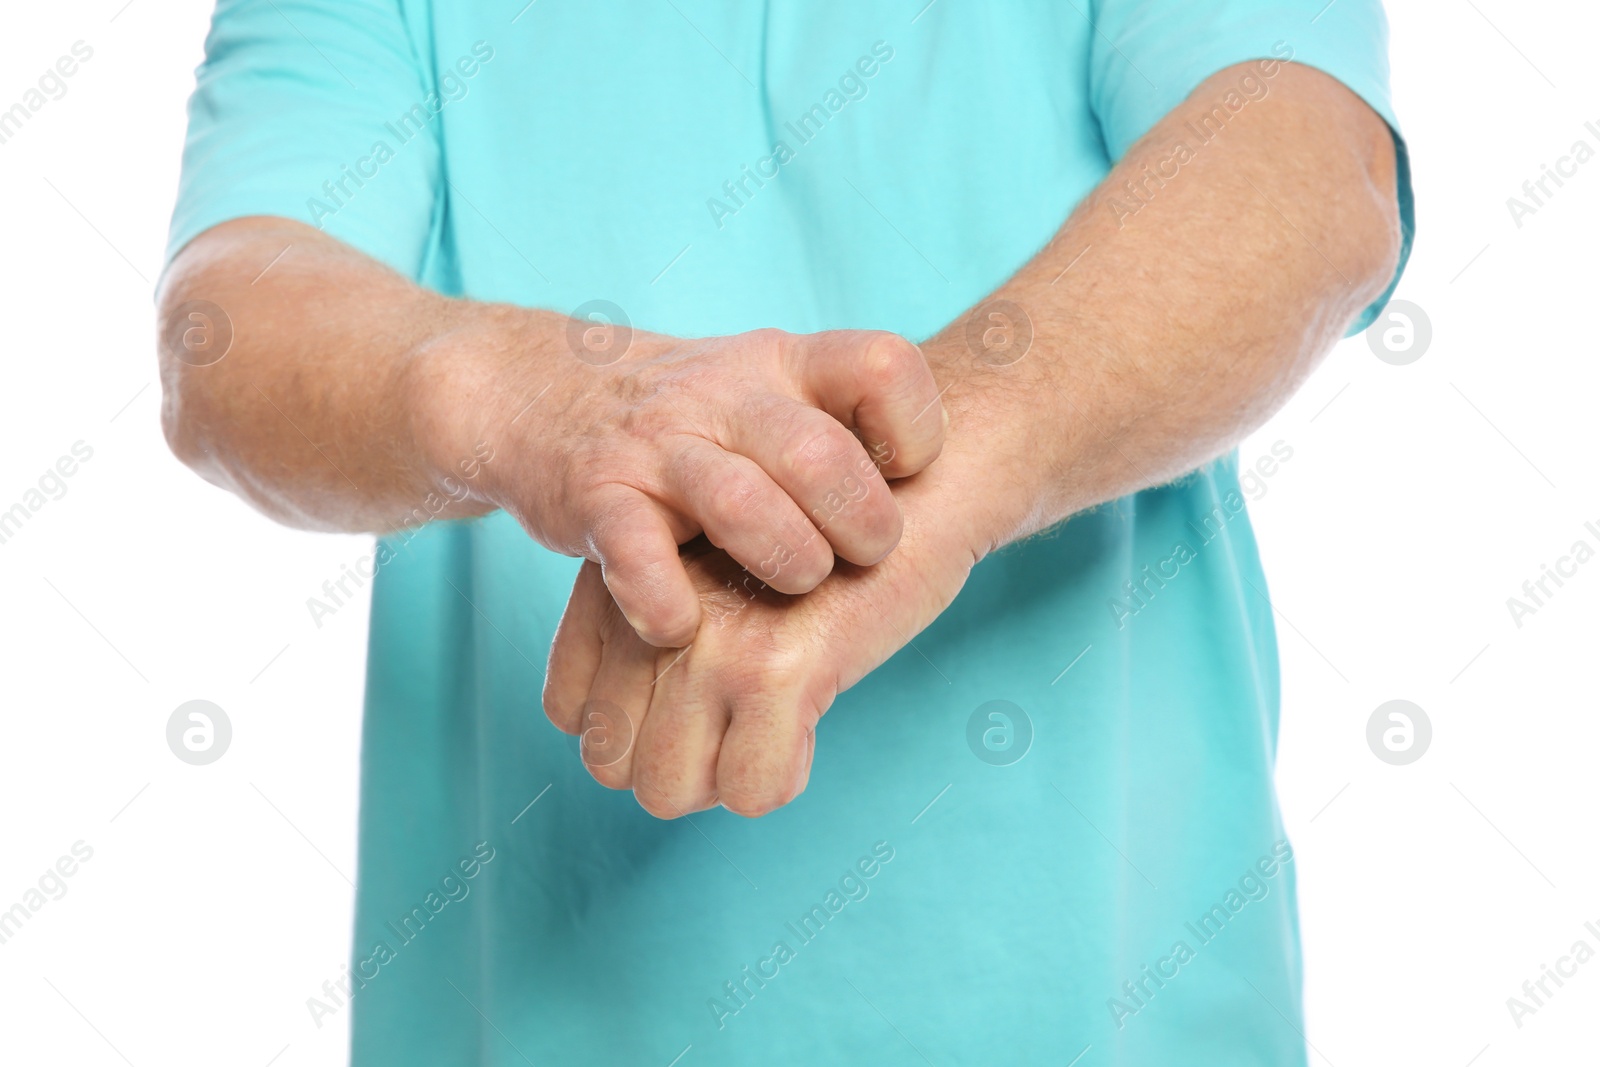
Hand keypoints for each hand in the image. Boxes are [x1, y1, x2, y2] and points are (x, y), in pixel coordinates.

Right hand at [414, 318, 945, 646]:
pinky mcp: (595, 495)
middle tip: (858, 558)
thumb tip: (948, 488)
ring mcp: (657, 444)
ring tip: (791, 587)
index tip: (907, 472)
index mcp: (782, 362)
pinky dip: (667, 602)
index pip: (882, 365)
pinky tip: (683, 623)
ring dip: (785, 561)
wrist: (538, 391)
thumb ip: (844, 425)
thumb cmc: (690, 416)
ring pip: (740, 504)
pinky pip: (637, 553)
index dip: (914, 429)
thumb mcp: (769, 388)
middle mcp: (724, 394)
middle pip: (819, 454)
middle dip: (860, 525)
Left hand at [541, 459, 981, 817]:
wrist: (918, 486)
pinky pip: (752, 790)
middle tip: (747, 726)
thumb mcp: (711, 564)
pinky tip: (811, 724)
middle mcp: (646, 612)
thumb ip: (652, 632)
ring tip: (777, 726)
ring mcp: (706, 643)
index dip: (636, 733)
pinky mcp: (775, 668)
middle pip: (614, 765)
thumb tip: (619, 750)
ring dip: (727, 779)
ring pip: (669, 791)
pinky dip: (783, 776)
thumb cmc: (820, 535)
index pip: (571, 710)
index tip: (701, 705)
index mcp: (618, 583)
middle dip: (682, 769)